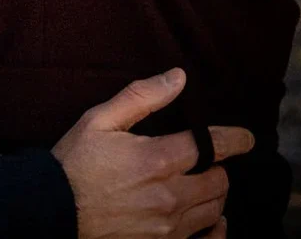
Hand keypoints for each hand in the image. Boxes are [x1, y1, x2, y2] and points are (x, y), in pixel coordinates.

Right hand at [53, 68, 252, 238]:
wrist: (53, 211)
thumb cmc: (76, 162)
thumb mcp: (101, 118)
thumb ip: (142, 96)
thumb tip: (178, 77)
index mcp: (156, 159)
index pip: (210, 146)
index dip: (234, 140)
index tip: (247, 138)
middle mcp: (169, 196)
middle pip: (218, 182)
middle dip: (220, 167)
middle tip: (210, 160)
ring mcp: (168, 230)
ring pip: (214, 212)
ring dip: (216, 195)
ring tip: (206, 184)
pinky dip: (216, 232)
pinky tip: (214, 222)